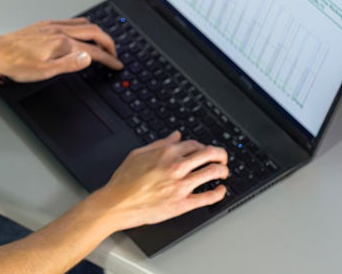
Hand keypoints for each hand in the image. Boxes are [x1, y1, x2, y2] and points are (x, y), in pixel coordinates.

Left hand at [0, 18, 122, 81]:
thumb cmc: (16, 63)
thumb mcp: (45, 71)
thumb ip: (70, 64)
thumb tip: (89, 58)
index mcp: (61, 43)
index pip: (93, 50)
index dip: (108, 58)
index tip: (116, 64)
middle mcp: (59, 30)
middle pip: (94, 32)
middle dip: (108, 43)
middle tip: (115, 53)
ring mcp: (53, 25)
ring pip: (84, 23)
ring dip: (98, 33)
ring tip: (103, 43)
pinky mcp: (46, 24)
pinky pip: (73, 21)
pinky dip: (85, 27)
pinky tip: (83, 33)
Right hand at [94, 131, 228, 229]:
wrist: (117, 203)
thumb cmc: (124, 181)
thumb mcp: (138, 154)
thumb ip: (160, 143)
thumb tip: (175, 136)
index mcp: (166, 153)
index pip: (194, 144)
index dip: (202, 146)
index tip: (204, 151)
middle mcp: (177, 167)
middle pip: (209, 154)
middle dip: (220, 154)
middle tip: (222, 158)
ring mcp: (181, 185)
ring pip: (213, 173)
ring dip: (223, 171)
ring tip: (224, 172)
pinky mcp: (182, 204)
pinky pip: (208, 198)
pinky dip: (219, 193)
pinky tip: (221, 191)